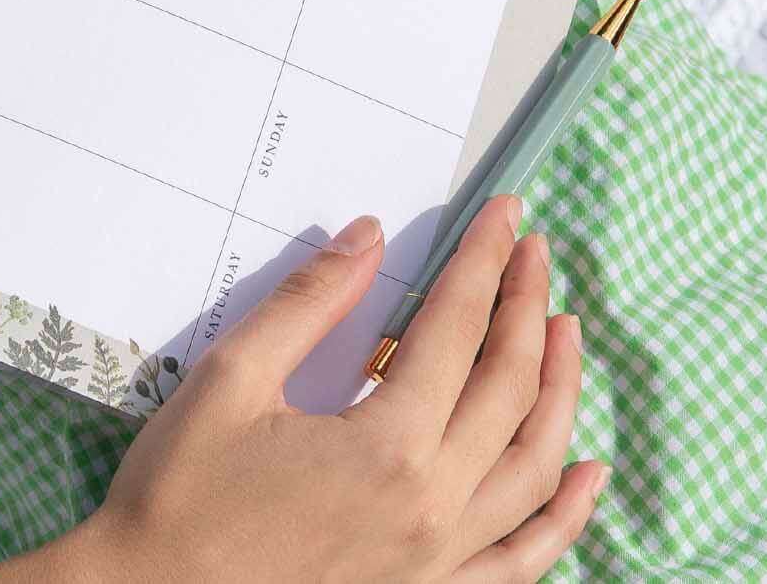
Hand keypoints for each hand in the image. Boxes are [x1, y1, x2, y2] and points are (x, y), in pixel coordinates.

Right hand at [52, 199, 606, 581]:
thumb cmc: (178, 496)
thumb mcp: (231, 379)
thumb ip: (309, 303)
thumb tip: (367, 238)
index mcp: (387, 447)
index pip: (457, 329)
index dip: (484, 262)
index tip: (505, 216)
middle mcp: (431, 507)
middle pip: (510, 388)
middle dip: (527, 306)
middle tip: (534, 251)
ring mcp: (437, 562)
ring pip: (535, 466)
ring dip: (561, 389)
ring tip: (564, 329)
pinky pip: (523, 558)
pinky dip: (566, 515)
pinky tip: (588, 474)